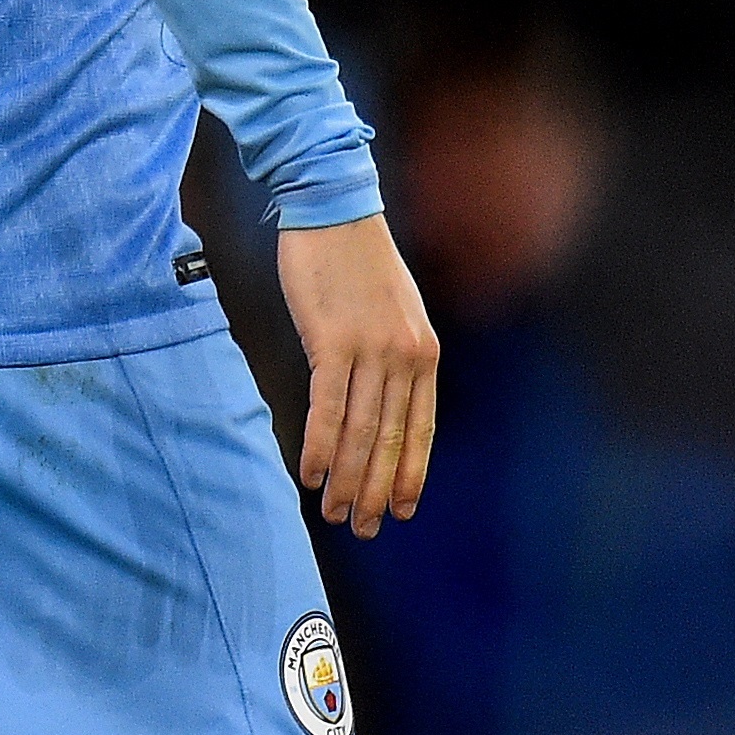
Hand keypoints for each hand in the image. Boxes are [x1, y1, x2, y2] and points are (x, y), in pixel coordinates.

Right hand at [279, 214, 438, 537]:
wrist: (333, 207)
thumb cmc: (354, 259)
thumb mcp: (390, 310)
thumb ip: (389, 353)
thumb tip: (375, 397)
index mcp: (424, 354)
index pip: (421, 429)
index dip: (411, 474)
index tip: (401, 509)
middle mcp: (406, 358)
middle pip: (391, 439)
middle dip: (377, 490)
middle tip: (364, 527)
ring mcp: (372, 351)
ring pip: (361, 432)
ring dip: (347, 478)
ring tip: (335, 511)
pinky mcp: (333, 341)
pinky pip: (329, 407)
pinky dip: (320, 445)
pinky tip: (310, 472)